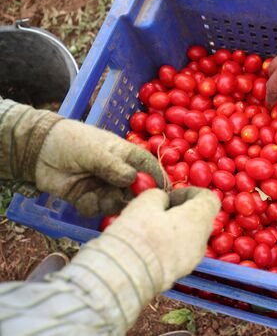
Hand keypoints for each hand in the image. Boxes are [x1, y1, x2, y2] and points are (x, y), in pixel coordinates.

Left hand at [36, 119, 163, 216]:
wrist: (38, 150)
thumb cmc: (72, 142)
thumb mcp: (96, 151)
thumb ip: (114, 167)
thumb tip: (133, 180)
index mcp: (127, 157)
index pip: (150, 169)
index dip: (159, 182)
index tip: (163, 195)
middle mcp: (119, 174)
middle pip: (136, 192)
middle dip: (130, 199)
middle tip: (121, 198)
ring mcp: (104, 187)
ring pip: (117, 204)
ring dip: (108, 203)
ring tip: (96, 195)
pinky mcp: (88, 199)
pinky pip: (97, 210)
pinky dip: (90, 206)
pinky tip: (80, 197)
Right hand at [106, 187, 219, 289]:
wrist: (129, 275)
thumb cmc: (139, 233)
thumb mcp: (145, 203)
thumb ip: (158, 196)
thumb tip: (162, 201)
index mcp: (199, 219)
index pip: (209, 199)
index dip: (190, 193)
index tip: (170, 197)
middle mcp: (202, 240)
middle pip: (200, 219)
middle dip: (181, 211)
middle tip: (157, 211)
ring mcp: (193, 260)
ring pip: (190, 238)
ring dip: (175, 230)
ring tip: (150, 229)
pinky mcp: (181, 273)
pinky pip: (181, 253)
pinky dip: (170, 246)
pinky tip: (149, 247)